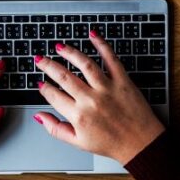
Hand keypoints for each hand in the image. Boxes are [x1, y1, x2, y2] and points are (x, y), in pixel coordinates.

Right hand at [33, 31, 164, 164]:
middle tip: (41, 59)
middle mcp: (91, 100)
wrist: (140, 143)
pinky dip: (102, 45)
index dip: (44, 87)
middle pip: (64, 76)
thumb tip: (39, 116)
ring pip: (84, 64)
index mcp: (79, 116)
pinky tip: (93, 36)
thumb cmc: (111, 144)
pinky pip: (111, 59)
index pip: (54, 95)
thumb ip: (56, 129)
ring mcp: (107, 88)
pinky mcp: (122, 81)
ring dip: (70, 52)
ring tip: (60, 47)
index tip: (40, 82)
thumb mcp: (78, 143)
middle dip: (48, 65)